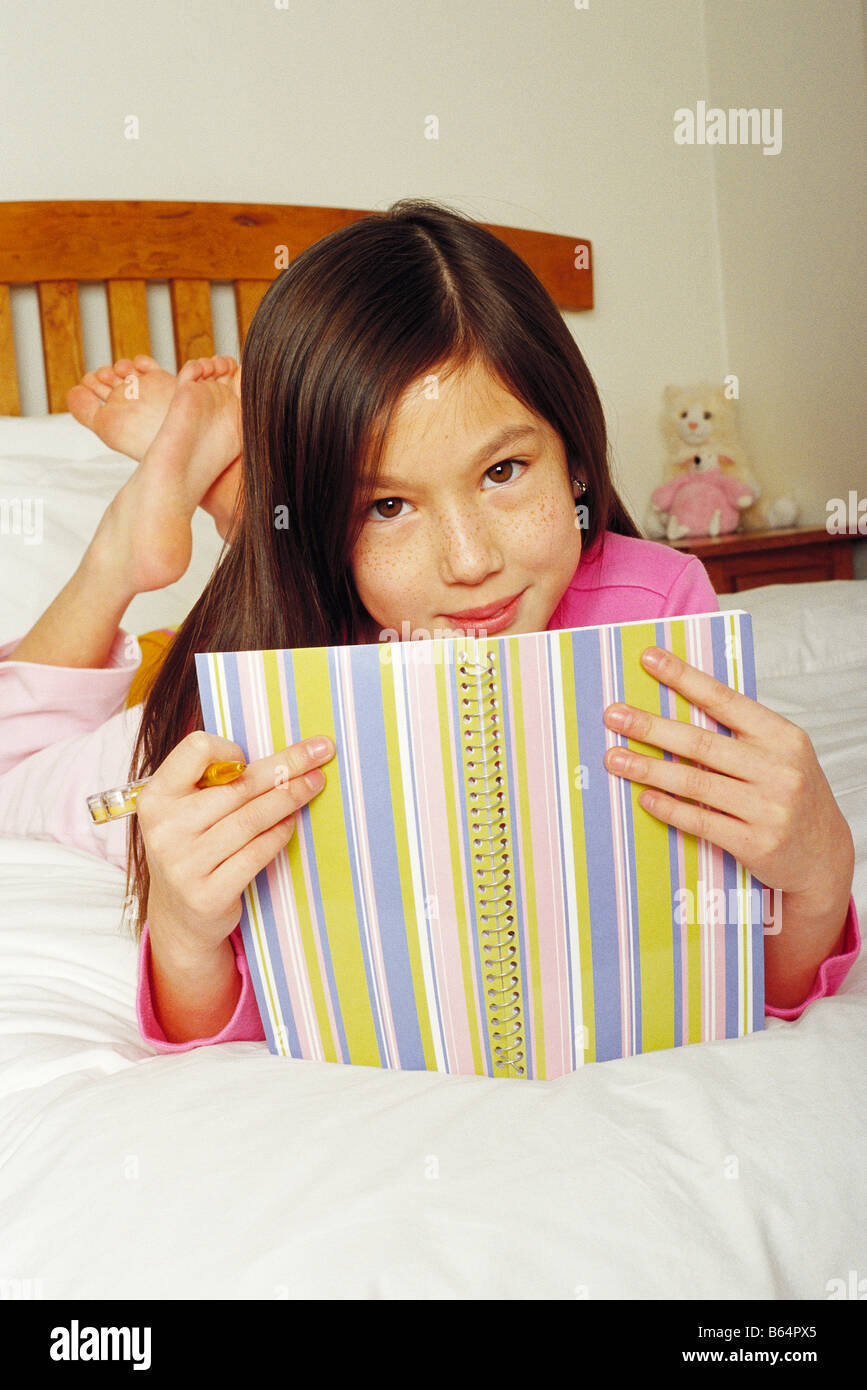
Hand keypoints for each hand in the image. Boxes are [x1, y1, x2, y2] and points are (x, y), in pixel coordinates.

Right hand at [137, 729, 334, 959]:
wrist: (179, 916)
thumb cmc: (192, 848)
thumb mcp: (185, 811)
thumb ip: (213, 782)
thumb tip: (278, 753)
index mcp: (157, 796)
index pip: (196, 750)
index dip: (228, 749)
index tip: (249, 758)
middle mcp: (165, 828)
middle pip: (239, 785)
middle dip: (286, 766)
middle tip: (320, 752)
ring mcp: (184, 864)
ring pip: (252, 818)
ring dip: (290, 797)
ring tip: (315, 783)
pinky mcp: (208, 893)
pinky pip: (257, 853)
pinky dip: (279, 833)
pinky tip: (291, 822)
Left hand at [601, 646, 853, 903]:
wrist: (824, 854)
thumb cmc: (792, 795)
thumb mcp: (781, 755)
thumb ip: (740, 734)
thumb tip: (676, 708)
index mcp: (782, 736)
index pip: (723, 699)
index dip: (683, 678)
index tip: (648, 659)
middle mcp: (777, 769)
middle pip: (700, 743)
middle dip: (651, 727)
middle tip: (614, 716)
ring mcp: (768, 808)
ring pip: (695, 782)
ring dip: (648, 769)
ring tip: (615, 758)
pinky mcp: (756, 843)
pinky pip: (702, 821)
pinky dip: (669, 808)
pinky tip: (645, 797)